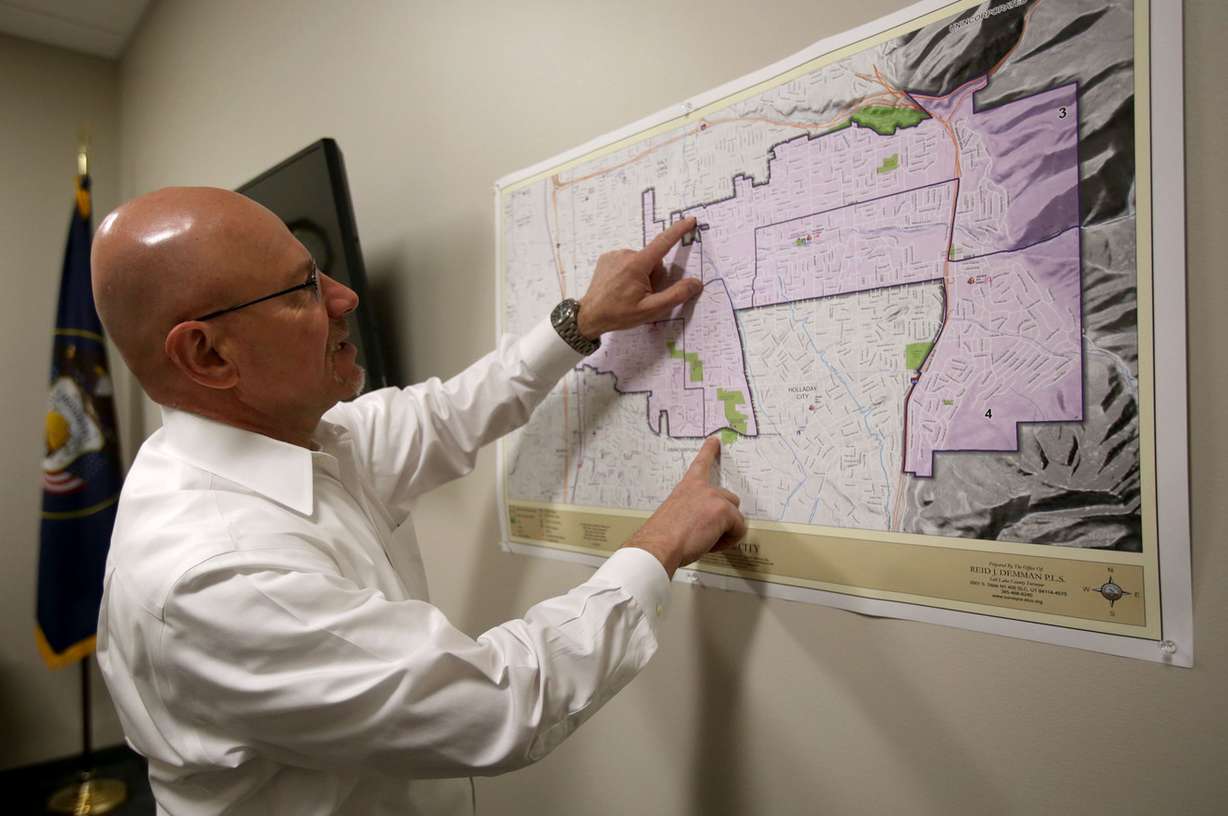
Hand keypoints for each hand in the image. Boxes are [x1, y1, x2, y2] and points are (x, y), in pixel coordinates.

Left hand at [576, 217, 703, 338]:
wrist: (589, 316)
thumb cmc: (619, 314)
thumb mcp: (651, 310)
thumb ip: (675, 295)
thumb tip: (696, 283)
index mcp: (638, 264)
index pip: (663, 243)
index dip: (678, 231)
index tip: (690, 220)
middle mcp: (626, 254)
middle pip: (653, 260)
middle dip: (654, 276)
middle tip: (643, 295)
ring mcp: (614, 255)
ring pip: (641, 261)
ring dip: (641, 275)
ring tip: (629, 292)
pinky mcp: (607, 258)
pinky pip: (628, 261)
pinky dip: (629, 272)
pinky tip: (620, 286)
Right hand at [623, 436, 746, 577]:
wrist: (659, 544)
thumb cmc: (661, 535)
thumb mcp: (674, 515)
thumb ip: (690, 512)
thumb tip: (701, 526)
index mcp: (687, 487)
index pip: (700, 464)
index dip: (709, 451)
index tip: (714, 441)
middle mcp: (702, 488)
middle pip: (729, 500)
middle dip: (724, 519)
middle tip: (706, 535)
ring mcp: (715, 498)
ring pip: (735, 517)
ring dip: (726, 531)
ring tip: (707, 541)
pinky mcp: (724, 511)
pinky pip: (739, 529)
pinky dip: (729, 541)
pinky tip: (711, 544)